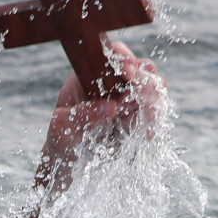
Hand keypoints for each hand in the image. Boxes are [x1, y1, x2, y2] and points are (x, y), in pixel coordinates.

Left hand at [37, 42, 165, 190]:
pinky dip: (154, 120)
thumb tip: (111, 108)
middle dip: (143, 82)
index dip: (124, 59)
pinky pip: (156, 112)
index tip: (127, 72)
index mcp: (92, 76)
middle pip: (141, 70)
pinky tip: (147, 133)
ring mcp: (130, 100)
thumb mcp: (63, 126)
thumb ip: (83, 115)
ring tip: (141, 120)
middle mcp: (114, 84)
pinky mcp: (139, 117)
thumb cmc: (62, 137)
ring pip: (154, 89)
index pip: (113, 56)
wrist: (69, 161)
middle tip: (136, 100)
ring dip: (152, 102)